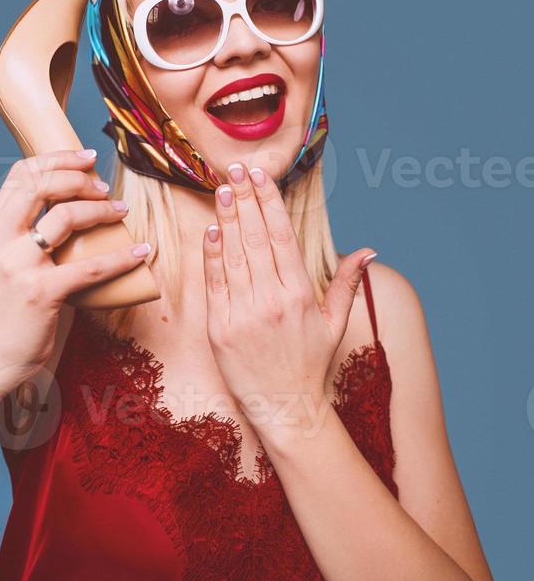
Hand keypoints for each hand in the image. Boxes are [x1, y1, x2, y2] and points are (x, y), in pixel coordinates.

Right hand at [0, 149, 149, 384]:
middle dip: (80, 178)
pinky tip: (140, 251)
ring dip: (101, 210)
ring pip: (66, 218)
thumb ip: (25, 233)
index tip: (87, 158)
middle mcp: (0, 241)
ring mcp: (19, 267)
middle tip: (105, 187)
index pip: (21, 175)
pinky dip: (121, 257)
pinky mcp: (42, 294)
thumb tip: (69, 206)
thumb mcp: (4, 260)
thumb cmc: (7, 307)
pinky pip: (90, 268)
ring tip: (121, 211)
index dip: (57, 159)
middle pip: (41, 186)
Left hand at [202, 161, 375, 444]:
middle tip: (236, 170)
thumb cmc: (311, 364)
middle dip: (246, 200)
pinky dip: (212, 256)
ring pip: (234, 256)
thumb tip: (369, 250)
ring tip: (223, 190)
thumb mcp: (335, 323)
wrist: (288, 410)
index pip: (282, 236)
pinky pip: (216, 285)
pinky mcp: (221, 330)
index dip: (269, 202)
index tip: (261, 176)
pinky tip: (211, 231)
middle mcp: (273, 299)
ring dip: (228, 220)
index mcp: (301, 293)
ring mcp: (245, 314)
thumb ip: (347, 283)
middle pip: (256, 238)